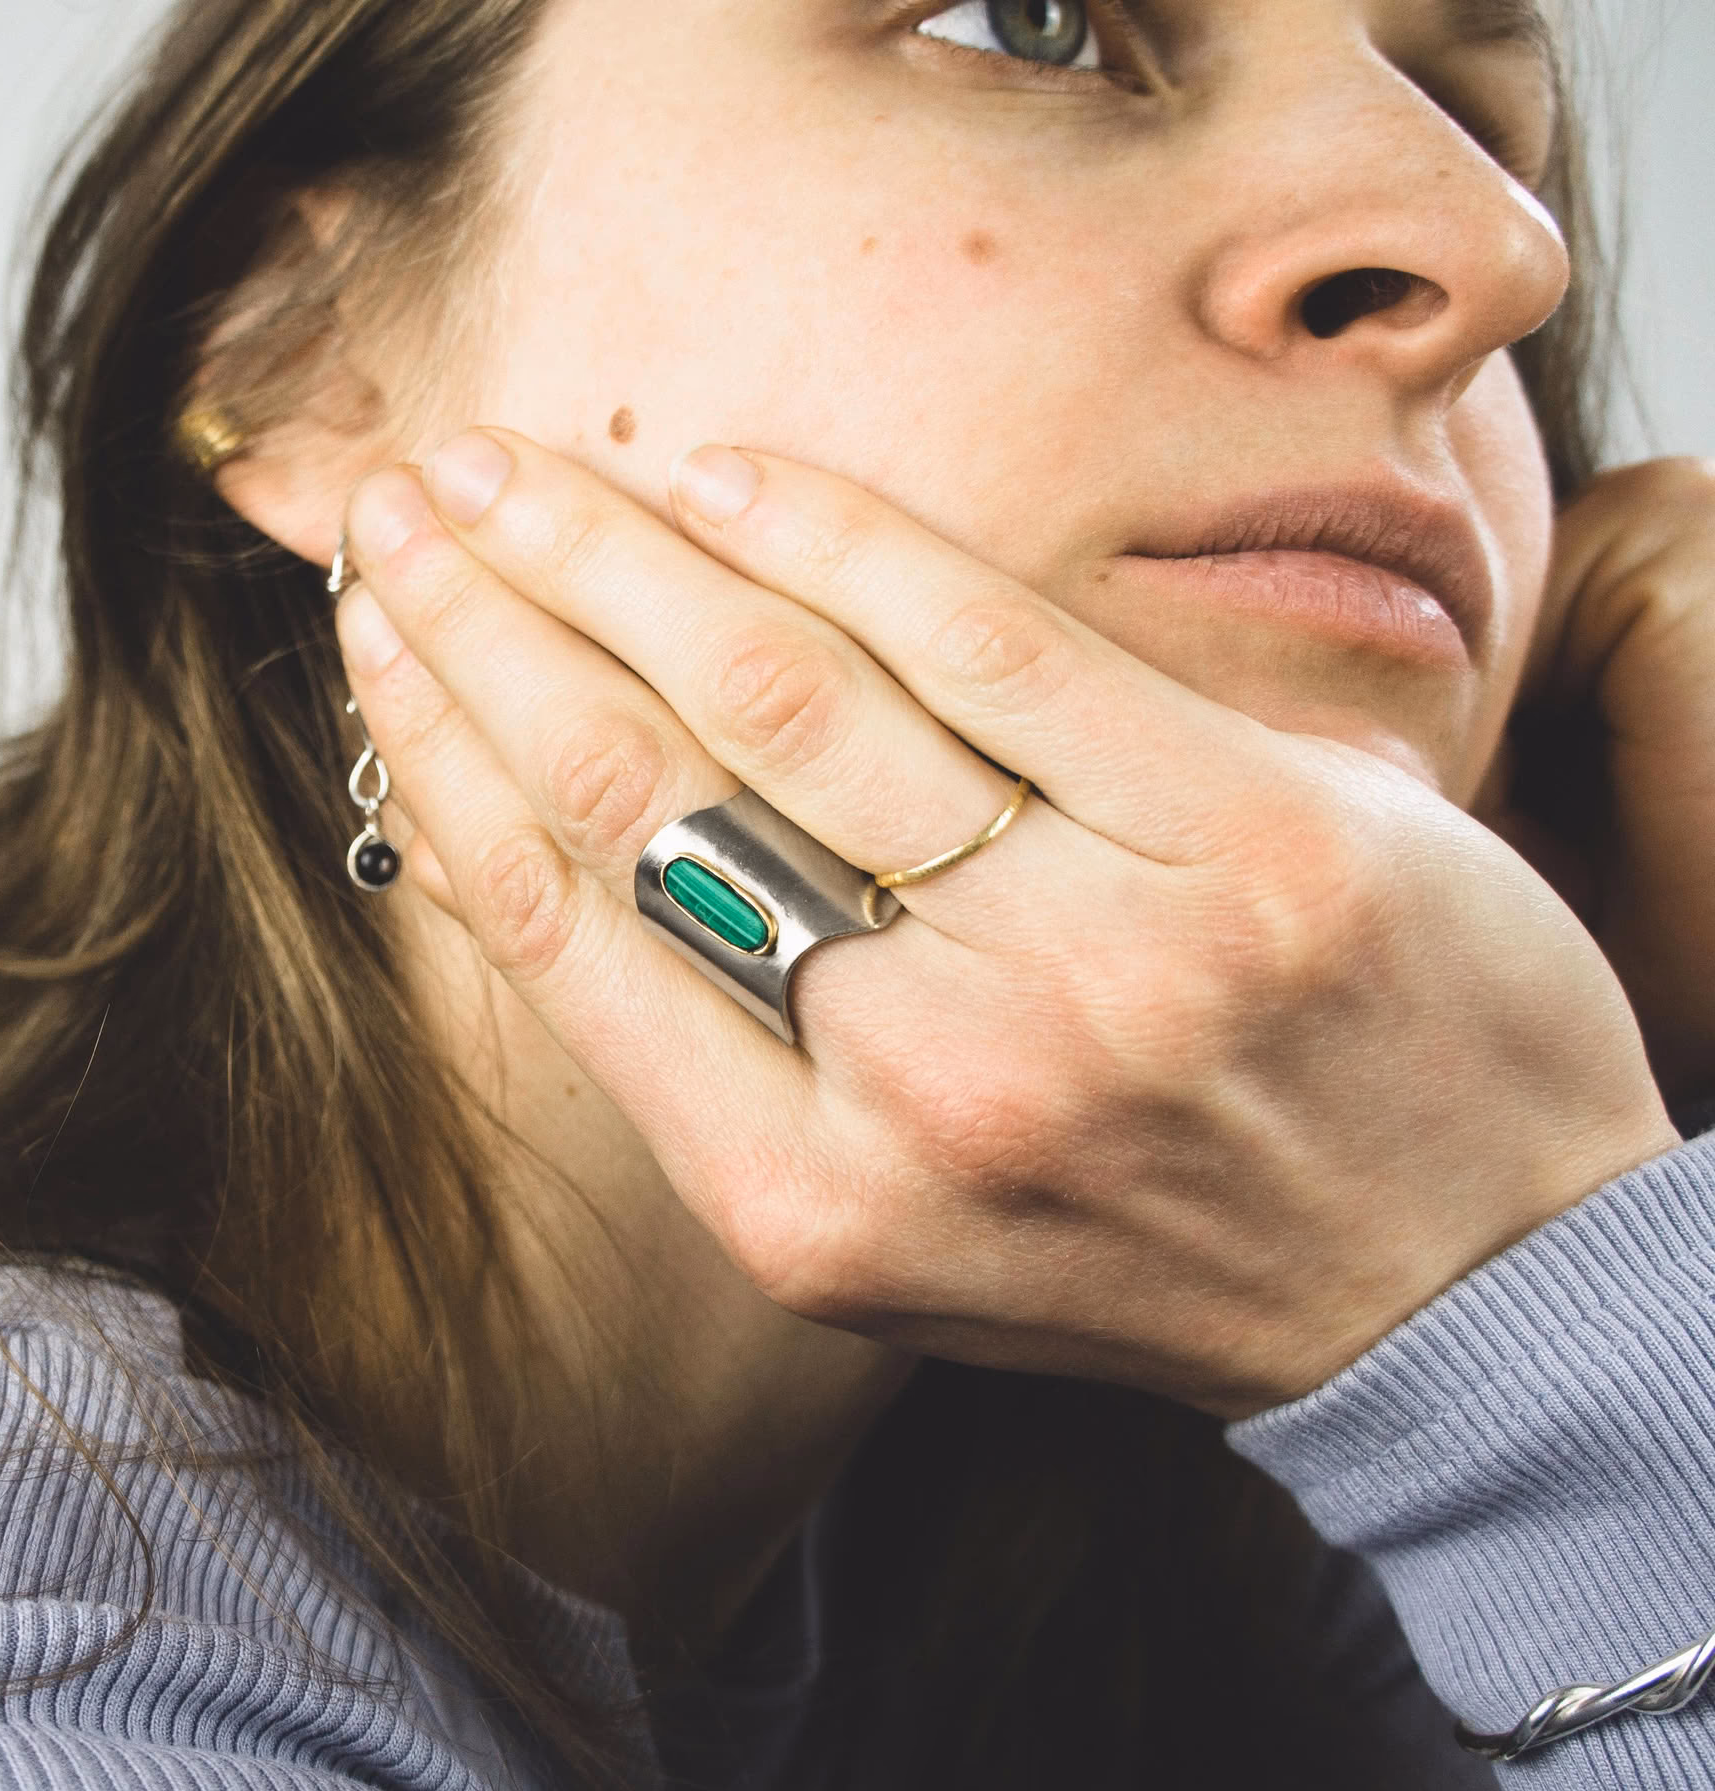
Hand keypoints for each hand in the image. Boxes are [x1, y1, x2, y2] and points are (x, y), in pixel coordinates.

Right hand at [336, 434, 1676, 1417]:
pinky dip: (842, 539)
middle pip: (645, 783)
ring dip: (618, 551)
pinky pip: (991, 642)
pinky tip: (728, 477)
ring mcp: (1091, 955)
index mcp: (804, 1206)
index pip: (565, 922)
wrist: (1450, 1290)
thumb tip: (528, 842)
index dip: (443, 748)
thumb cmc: (1137, 1250)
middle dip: (492, 615)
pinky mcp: (1240, 834)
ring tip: (515, 467)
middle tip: (402, 504)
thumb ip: (720, 1069)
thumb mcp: (888, 1237)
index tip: (374, 632)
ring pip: (787, 696)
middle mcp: (926, 1086)